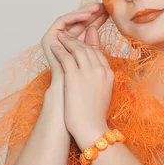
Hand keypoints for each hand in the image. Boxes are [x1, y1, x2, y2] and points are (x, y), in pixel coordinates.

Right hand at [40, 2, 108, 85]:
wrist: (69, 96)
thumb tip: (94, 29)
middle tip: (104, 5)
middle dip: (93, 14)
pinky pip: (62, 21)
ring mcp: (56, 39)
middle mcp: (64, 42)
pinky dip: (74, 16)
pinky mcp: (48, 38)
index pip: (87, 29)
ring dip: (85, 12)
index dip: (98, 21)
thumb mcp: (91, 59)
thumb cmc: (81, 83)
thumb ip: (92, 44)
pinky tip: (87, 14)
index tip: (110, 13)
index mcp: (75, 47)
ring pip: (72, 20)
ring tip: (97, 8)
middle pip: (80, 24)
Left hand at [50, 27, 113, 149]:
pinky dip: (60, 49)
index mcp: (108, 74)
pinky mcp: (74, 75)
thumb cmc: (94, 116)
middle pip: (88, 48)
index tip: (80, 41)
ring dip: (68, 41)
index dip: (88, 45)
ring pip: (77, 48)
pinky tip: (55, 46)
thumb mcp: (102, 94)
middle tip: (68, 35)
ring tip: (60, 37)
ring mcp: (88, 71)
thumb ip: (98, 80)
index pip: (98, 53)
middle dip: (78, 39)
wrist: (92, 128)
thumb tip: (93, 75)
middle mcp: (100, 69)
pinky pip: (66, 56)